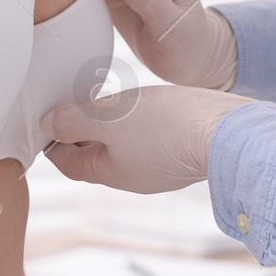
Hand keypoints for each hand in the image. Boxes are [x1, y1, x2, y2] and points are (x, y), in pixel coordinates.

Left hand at [40, 85, 254, 193]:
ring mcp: (161, 166)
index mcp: (111, 174)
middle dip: (82, 131)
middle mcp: (135, 177)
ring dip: (112, 124)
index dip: (53, 142)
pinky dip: (139, 123)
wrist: (229, 132)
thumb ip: (75, 120)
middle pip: (96, 155)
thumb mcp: (109, 118)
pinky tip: (146, 104)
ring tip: (108, 98)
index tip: (46, 121)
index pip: (69, 163)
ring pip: (124, 146)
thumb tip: (47, 124)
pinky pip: (150, 138)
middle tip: (75, 102)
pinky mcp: (183, 151)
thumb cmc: (167, 127)